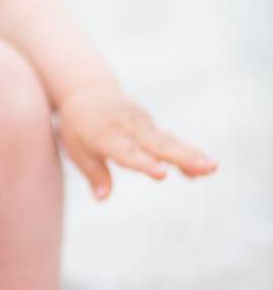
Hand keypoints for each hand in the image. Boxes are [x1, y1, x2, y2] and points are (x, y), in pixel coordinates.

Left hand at [57, 84, 217, 198]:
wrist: (88, 91)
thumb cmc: (78, 126)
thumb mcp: (77, 150)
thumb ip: (94, 173)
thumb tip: (102, 198)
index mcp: (107, 135)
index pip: (128, 152)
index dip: (145, 164)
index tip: (162, 174)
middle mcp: (129, 128)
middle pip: (158, 145)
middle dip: (183, 158)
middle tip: (206, 169)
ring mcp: (143, 125)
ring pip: (169, 142)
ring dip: (192, 155)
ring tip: (213, 169)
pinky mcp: (151, 126)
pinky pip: (169, 141)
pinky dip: (186, 154)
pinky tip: (201, 171)